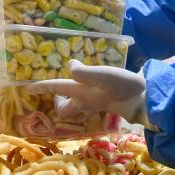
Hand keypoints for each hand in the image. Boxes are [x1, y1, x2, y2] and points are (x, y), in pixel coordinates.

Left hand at [28, 60, 154, 128]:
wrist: (145, 99)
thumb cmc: (122, 87)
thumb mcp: (102, 76)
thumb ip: (84, 72)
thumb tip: (70, 65)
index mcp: (81, 93)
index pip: (57, 88)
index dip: (43, 86)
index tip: (29, 87)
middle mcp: (86, 101)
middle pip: (65, 108)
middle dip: (58, 101)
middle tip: (60, 89)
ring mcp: (97, 104)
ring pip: (77, 107)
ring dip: (71, 100)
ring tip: (72, 88)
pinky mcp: (108, 101)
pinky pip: (90, 102)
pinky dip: (86, 96)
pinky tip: (92, 87)